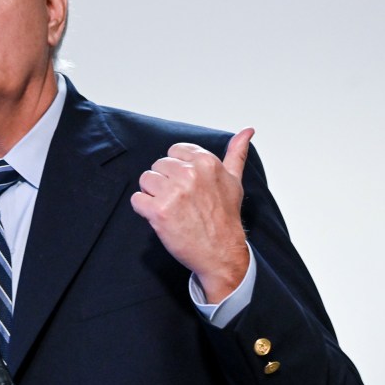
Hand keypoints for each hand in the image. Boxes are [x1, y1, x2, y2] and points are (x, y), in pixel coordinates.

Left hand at [130, 128, 254, 302]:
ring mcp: (173, 192)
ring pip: (145, 180)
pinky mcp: (158, 211)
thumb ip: (236, 153)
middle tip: (182, 202)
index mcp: (206, 162)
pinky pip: (137, 199)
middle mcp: (189, 174)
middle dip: (165, 183)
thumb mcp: (234, 181)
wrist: (222, 254)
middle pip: (157, 166)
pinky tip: (162, 218)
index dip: (177, 170)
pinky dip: (144, 210)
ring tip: (173, 209)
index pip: (173, 152)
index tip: (189, 187)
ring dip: (153, 196)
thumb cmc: (225, 218)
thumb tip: (247, 130)